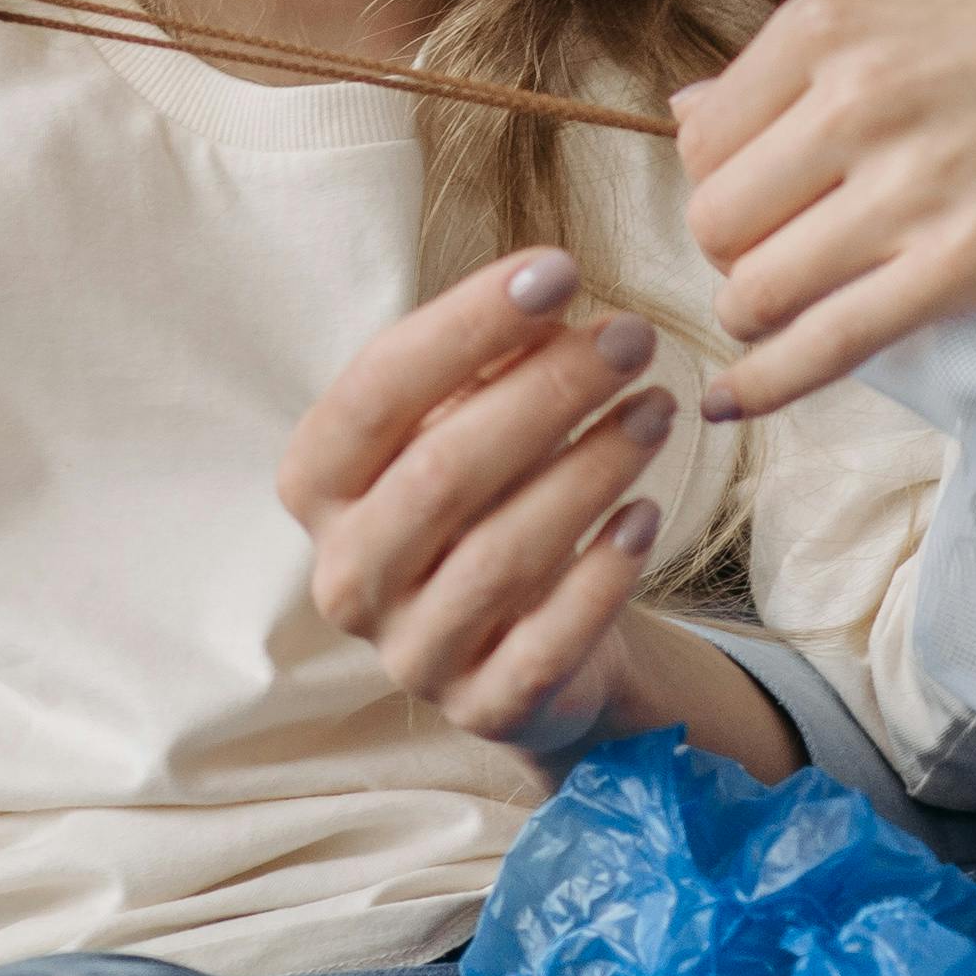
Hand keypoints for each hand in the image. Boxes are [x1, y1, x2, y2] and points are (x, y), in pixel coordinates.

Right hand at [278, 249, 682, 765]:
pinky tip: (646, 513)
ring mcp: (410, 650)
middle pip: (443, 471)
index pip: (376, 392)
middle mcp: (347, 574)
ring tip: (658, 409)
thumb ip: (488, 367)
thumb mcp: (468, 424)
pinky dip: (602, 573)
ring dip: (590, 470)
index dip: (466, 325)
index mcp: (318, 486)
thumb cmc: (489, 500)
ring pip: (500, 554)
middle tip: (633, 337)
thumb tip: (544, 302)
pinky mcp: (482, 707)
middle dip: (547, 392)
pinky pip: (547, 640)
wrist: (524, 647)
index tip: (558, 269)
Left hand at [671, 0, 975, 413]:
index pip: (702, 135)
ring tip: (806, 307)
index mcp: (830, 20)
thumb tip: (681, 106)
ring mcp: (907, 182)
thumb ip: (802, 57)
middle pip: (715, 217)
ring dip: (762, 315)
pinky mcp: (965, 263)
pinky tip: (730, 403)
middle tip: (801, 252)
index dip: (727, 181)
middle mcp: (852, 95)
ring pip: (754, 287)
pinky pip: (826, 342)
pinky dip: (766, 383)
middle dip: (741, 250)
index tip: (772, 199)